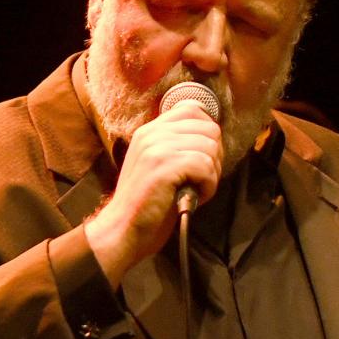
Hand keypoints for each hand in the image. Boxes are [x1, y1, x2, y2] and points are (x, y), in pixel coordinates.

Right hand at [85, 95, 222, 287]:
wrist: (123, 229)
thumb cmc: (147, 204)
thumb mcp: (159, 165)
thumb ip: (178, 147)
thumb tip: (213, 141)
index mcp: (151, 130)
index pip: (193, 109)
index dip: (209, 134)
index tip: (203, 159)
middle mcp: (152, 133)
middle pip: (210, 129)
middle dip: (215, 157)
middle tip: (201, 180)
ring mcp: (156, 148)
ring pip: (211, 147)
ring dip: (212, 174)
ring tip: (195, 189)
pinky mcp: (163, 166)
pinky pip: (205, 166)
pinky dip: (208, 186)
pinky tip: (193, 197)